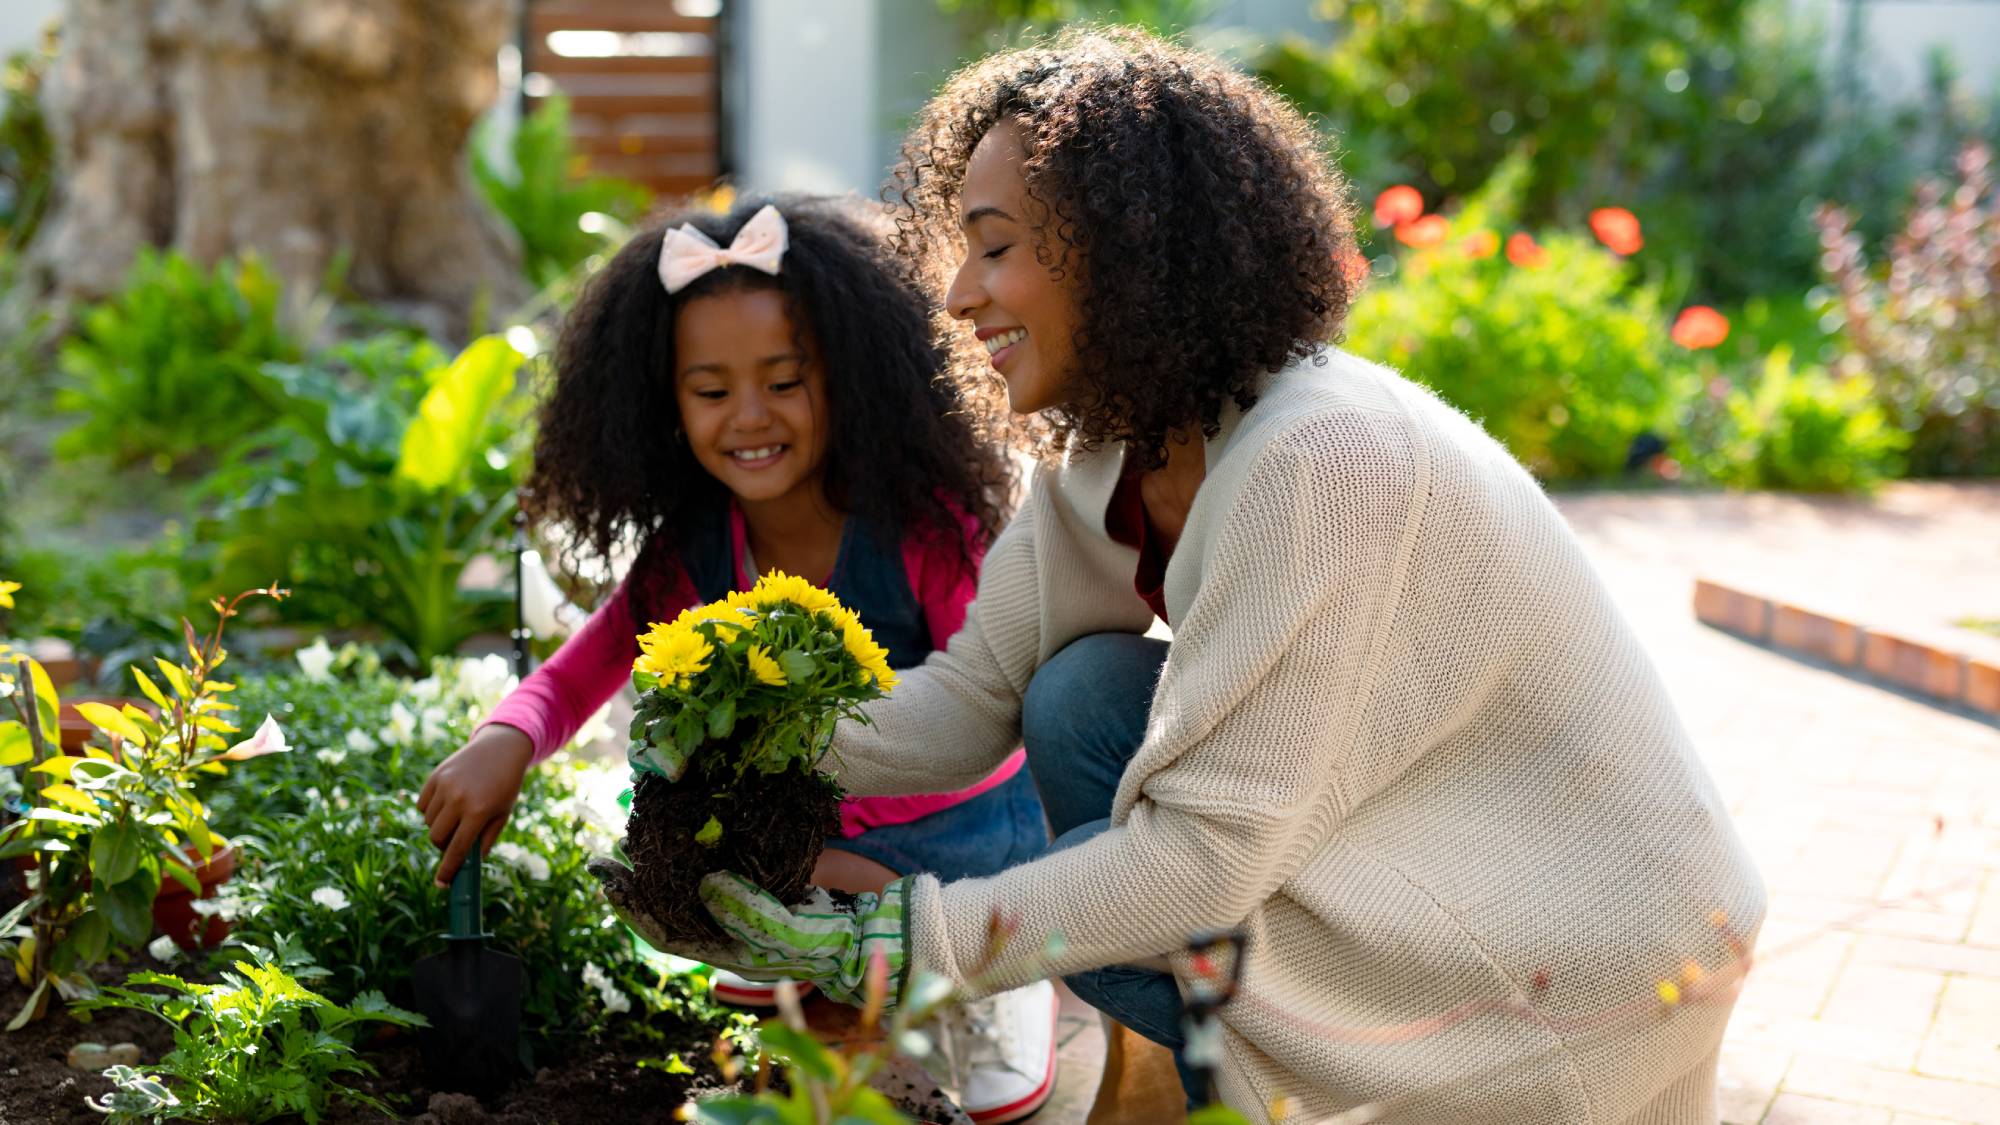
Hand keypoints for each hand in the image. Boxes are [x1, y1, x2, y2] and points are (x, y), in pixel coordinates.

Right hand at [418, 724, 533, 886]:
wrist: (500, 748)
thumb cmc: (505, 785)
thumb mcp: (502, 814)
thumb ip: (486, 840)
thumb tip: (469, 864)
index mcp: (479, 811)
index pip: (458, 849)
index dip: (448, 870)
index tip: (442, 885)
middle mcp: (458, 798)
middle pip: (436, 838)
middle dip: (443, 845)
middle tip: (456, 841)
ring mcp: (444, 786)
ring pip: (429, 822)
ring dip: (439, 827)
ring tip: (457, 816)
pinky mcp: (434, 776)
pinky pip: (422, 805)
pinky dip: (430, 811)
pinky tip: (447, 803)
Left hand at [586, 859, 909, 1008]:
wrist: (877, 929)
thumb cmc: (835, 941)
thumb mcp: (793, 933)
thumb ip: (750, 913)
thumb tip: (706, 885)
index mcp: (728, 947)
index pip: (668, 932)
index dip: (635, 910)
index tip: (607, 883)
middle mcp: (729, 923)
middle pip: (671, 904)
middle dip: (638, 882)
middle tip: (605, 856)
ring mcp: (745, 897)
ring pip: (692, 879)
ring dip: (663, 860)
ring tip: (635, 833)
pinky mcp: (764, 872)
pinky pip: (724, 858)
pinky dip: (701, 841)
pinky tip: (685, 817)